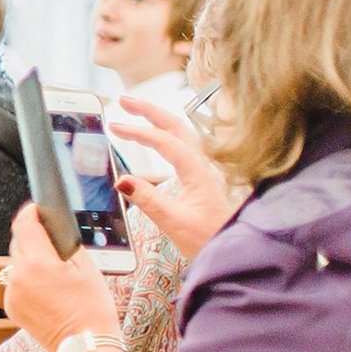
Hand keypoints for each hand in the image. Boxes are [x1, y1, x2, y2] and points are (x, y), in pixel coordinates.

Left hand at [0, 203, 117, 351]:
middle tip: (51, 238)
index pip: (24, 224)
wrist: (86, 344)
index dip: (31, 212)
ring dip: (30, 260)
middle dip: (32, 237)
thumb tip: (55, 228)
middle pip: (19, 243)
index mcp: (38, 262)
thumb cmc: (93, 307)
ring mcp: (12, 293)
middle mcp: (19, 276)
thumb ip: (67, 244)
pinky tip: (47, 288)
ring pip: (16, 264)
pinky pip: (16, 284)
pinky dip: (28, 280)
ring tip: (53, 268)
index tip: (37, 208)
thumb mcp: (87, 267)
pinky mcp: (11, 307)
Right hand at [110, 96, 237, 261]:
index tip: (114, 127)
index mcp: (198, 173)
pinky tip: (155, 138)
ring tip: (134, 111)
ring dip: (157, 119)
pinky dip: (164, 134)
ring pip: (181, 134)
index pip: (166, 142)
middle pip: (176, 126)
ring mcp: (203, 170)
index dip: (139, 132)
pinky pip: (181, 146)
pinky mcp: (199, 178)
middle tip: (123, 101)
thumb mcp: (175, 222)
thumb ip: (148, 200)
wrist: (235, 251)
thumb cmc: (209, 239)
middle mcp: (203, 166)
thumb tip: (122, 180)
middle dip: (149, 110)